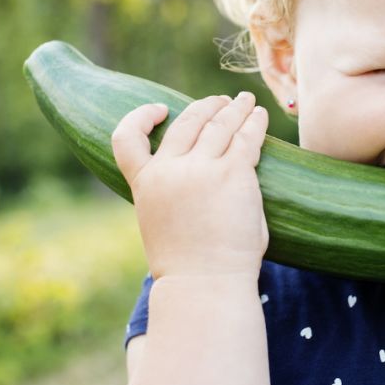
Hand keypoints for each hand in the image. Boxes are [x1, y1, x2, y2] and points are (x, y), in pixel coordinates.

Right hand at [111, 93, 269, 280]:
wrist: (205, 283)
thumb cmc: (189, 265)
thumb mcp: (163, 224)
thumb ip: (172, 195)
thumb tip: (193, 181)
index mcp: (145, 183)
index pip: (126, 138)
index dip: (140, 118)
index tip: (159, 110)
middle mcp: (170, 169)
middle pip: (188, 122)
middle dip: (206, 107)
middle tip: (222, 102)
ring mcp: (202, 169)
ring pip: (220, 124)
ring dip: (234, 109)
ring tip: (244, 101)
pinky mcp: (234, 173)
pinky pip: (247, 138)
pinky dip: (254, 123)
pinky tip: (259, 116)